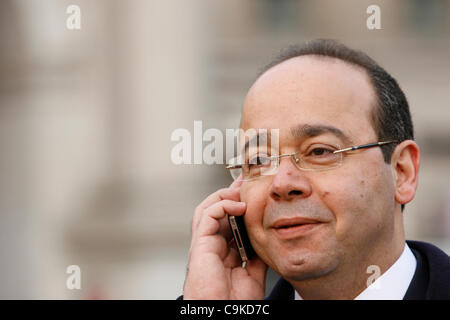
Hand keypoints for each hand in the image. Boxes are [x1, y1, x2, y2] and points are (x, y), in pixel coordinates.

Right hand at [183, 177, 267, 298]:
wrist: (221, 314)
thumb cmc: (232, 302)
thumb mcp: (252, 275)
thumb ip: (256, 257)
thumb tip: (266, 241)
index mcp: (221, 251)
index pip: (227, 220)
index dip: (239, 205)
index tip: (252, 191)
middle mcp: (210, 245)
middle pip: (216, 210)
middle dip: (231, 193)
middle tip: (247, 181)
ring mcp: (203, 244)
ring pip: (207, 208)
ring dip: (224, 195)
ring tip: (241, 189)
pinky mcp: (199, 244)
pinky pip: (207, 216)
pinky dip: (221, 205)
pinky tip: (238, 205)